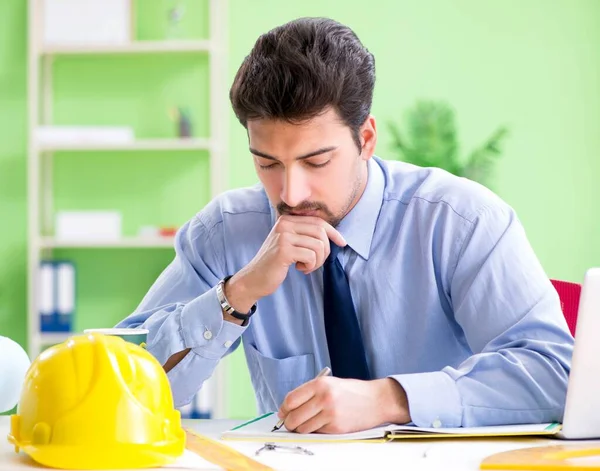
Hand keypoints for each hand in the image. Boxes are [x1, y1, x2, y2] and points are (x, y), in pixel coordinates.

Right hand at [225, 216, 345, 312]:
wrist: (254, 279)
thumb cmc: (275, 263)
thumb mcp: (289, 243)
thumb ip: (305, 235)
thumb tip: (333, 235)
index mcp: (286, 220)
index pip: (318, 221)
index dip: (333, 232)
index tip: (343, 243)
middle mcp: (284, 224)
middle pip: (321, 232)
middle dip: (325, 250)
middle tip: (315, 262)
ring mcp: (283, 237)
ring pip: (318, 245)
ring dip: (317, 261)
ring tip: (306, 266)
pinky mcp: (284, 251)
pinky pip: (311, 256)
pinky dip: (310, 266)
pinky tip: (300, 269)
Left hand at [278, 377, 410, 433]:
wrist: (376, 400)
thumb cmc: (352, 392)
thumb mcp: (329, 383)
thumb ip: (309, 393)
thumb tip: (287, 407)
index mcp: (320, 384)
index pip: (290, 399)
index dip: (283, 408)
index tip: (283, 412)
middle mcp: (324, 398)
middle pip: (293, 416)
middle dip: (289, 422)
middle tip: (291, 422)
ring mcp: (330, 414)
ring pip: (302, 428)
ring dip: (301, 429)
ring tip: (307, 423)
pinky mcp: (336, 427)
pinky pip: (316, 433)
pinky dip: (315, 431)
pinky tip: (321, 424)